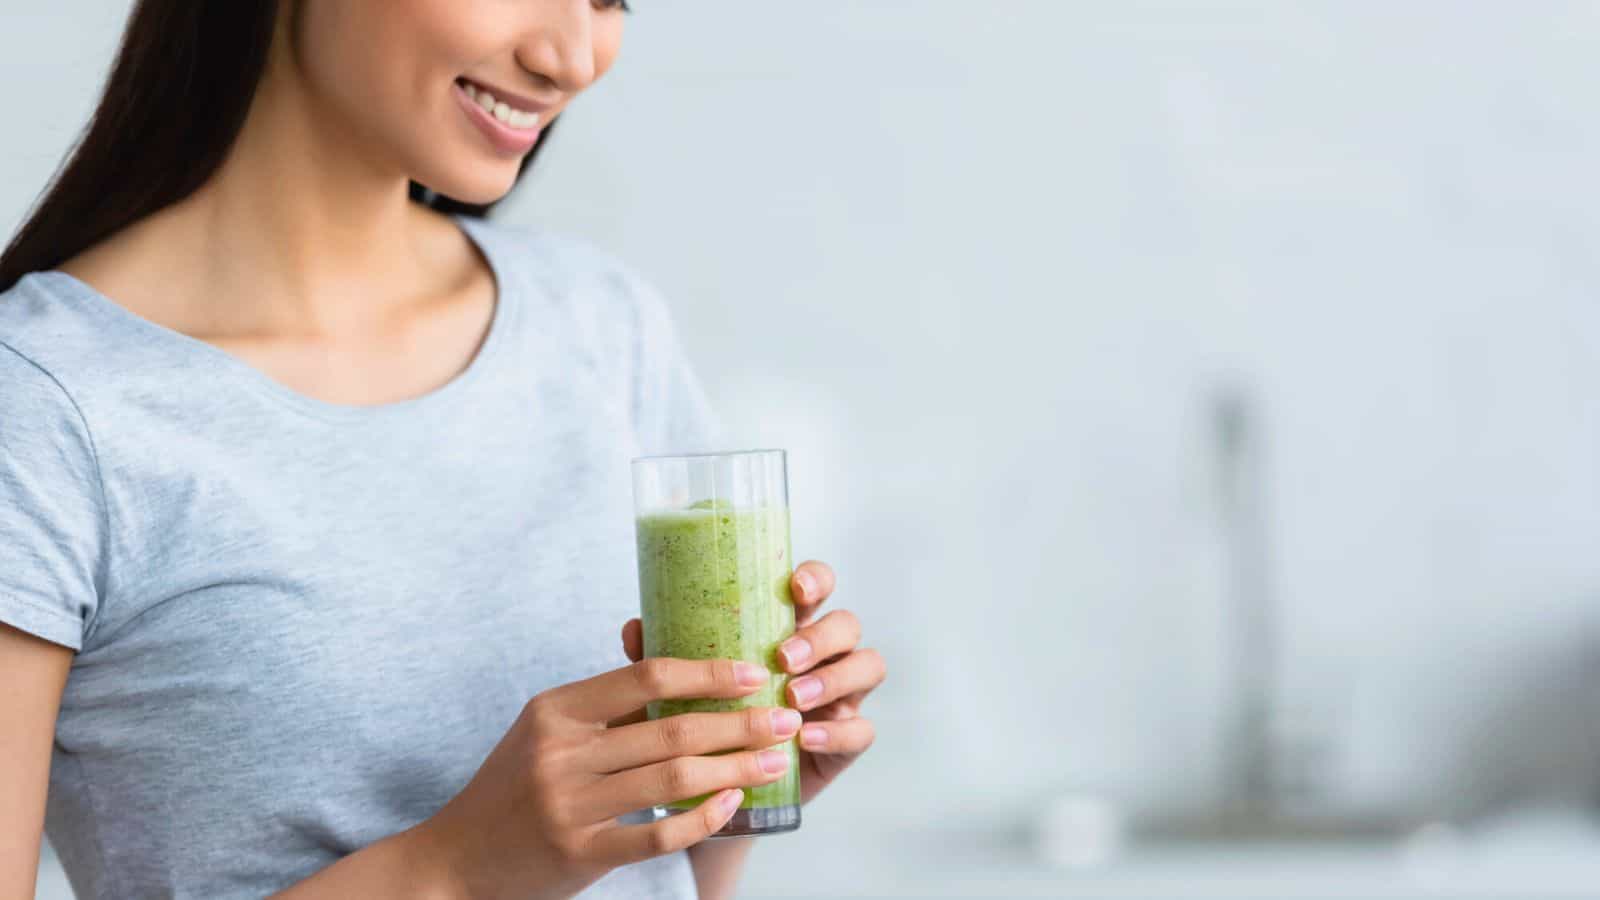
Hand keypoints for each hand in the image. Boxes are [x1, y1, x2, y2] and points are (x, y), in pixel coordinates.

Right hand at [414, 658, 800, 899]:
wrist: (456, 859)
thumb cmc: (514, 786)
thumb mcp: (547, 732)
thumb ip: (606, 706)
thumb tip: (685, 671)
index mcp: (556, 710)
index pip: (644, 676)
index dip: (707, 672)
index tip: (755, 672)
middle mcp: (561, 752)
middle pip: (670, 728)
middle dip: (740, 722)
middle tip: (786, 717)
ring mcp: (569, 805)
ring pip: (672, 779)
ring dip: (735, 767)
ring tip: (776, 759)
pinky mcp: (579, 853)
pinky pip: (657, 833)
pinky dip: (702, 818)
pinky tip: (733, 803)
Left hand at [622, 560, 883, 806]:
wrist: (721, 787)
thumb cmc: (708, 720)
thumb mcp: (683, 687)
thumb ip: (669, 659)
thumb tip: (635, 628)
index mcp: (789, 627)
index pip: (818, 585)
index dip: (815, 579)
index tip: (794, 589)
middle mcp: (822, 655)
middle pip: (847, 624)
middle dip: (820, 636)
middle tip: (784, 658)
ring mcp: (841, 695)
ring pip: (867, 666)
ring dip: (833, 677)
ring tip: (794, 698)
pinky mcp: (846, 739)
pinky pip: (861, 729)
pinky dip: (836, 731)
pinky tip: (804, 738)